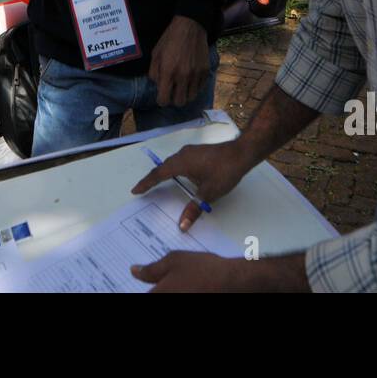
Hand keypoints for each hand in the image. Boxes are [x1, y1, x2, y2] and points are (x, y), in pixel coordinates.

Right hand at [131, 139, 254, 229]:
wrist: (241, 153)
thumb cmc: (224, 172)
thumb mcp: (209, 193)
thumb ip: (194, 209)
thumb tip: (181, 226)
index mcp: (181, 163)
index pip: (158, 174)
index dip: (146, 183)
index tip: (135, 190)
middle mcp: (183, 155)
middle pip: (163, 167)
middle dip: (152, 178)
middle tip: (142, 189)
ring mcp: (191, 152)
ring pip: (171, 163)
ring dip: (163, 173)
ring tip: (156, 183)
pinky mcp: (198, 152)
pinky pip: (179, 161)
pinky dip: (173, 169)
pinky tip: (178, 175)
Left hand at [131, 251, 309, 291]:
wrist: (233, 282)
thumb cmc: (203, 269)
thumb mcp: (174, 261)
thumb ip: (151, 269)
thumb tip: (134, 271)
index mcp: (157, 296)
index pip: (140, 295)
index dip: (132, 289)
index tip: (127, 286)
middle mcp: (166, 303)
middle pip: (153, 297)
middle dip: (154, 290)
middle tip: (161, 281)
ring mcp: (180, 305)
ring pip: (166, 298)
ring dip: (167, 291)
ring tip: (179, 282)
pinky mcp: (193, 306)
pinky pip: (179, 297)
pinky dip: (179, 292)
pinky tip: (184, 287)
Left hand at [148, 15, 208, 106]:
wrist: (190, 27)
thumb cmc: (169, 40)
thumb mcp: (155, 54)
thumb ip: (154, 73)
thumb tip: (158, 85)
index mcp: (168, 72)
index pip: (164, 100)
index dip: (161, 100)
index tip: (162, 95)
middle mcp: (183, 76)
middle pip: (180, 102)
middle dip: (174, 99)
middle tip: (173, 92)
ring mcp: (196, 74)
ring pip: (191, 97)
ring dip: (185, 94)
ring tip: (182, 87)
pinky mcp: (205, 71)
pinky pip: (200, 88)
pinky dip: (195, 87)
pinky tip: (191, 79)